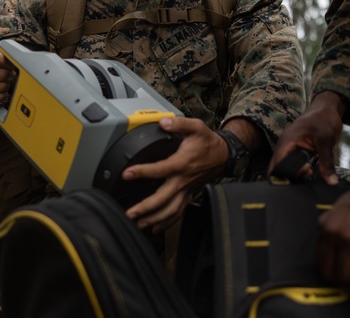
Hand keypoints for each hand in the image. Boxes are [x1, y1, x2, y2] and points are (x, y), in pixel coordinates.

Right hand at [0, 49, 15, 116]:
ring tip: (0, 85)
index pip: (1, 58)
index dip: (10, 63)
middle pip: (4, 74)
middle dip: (9, 76)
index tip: (11, 66)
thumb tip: (14, 52)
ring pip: (3, 86)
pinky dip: (2, 96)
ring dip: (6, 87)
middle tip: (7, 77)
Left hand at [122, 117, 227, 231]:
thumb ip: (179, 123)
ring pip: (170, 210)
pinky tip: (155, 228)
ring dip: (154, 219)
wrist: (223, 155)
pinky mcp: (188, 195)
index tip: (127, 174)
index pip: (159, 169)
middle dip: (146, 208)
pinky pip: (178, 212)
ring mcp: (186, 190)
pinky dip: (166, 222)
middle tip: (130, 213)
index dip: (142, 172)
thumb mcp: (196, 127)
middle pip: (163, 198)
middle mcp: (183, 180)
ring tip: (139, 224)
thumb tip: (164, 122)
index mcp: (181, 163)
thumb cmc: (208, 142)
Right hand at [268, 90, 344, 184]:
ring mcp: (290, 150)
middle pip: (278, 170)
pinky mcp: (297, 152)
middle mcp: (285, 147)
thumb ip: (326, 163)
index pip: (276, 166)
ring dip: (296, 175)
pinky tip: (311, 171)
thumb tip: (331, 183)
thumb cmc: (324, 119)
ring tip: (310, 172)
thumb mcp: (326, 141)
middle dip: (291, 177)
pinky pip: (293, 166)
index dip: (285, 176)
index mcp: (286, 142)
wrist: (328, 109)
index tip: (304, 172)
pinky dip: (300, 171)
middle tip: (308, 173)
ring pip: (286, 169)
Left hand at [316, 170, 349, 294]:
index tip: (346, 277)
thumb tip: (344, 260)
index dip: (333, 275)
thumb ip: (337, 233)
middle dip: (345, 284)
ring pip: (347, 279)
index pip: (320, 262)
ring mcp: (349, 240)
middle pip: (331, 274)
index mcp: (324, 226)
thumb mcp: (342, 213)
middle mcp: (333, 234)